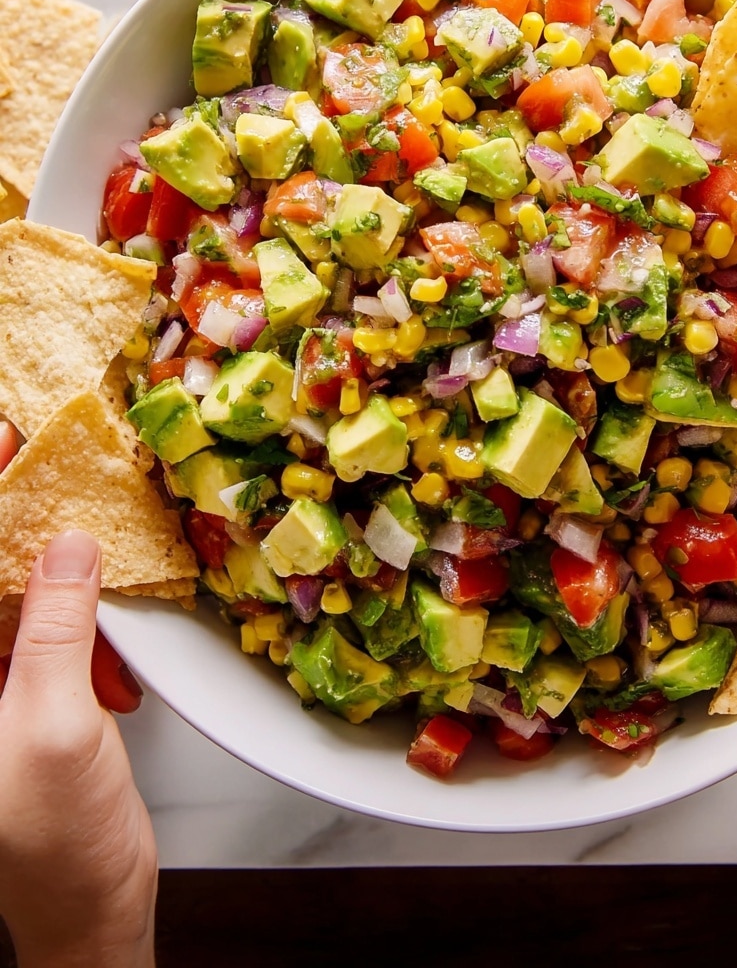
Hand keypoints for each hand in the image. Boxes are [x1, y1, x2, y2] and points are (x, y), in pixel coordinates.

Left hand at [0, 417, 156, 967]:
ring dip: (69, 596)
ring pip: (21, 600)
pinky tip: (111, 667)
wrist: (91, 910)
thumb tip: (65, 546)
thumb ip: (54, 629)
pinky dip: (88, 635)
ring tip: (101, 616)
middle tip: (59, 474)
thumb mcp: (54, 727)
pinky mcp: (27, 697)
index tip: (3, 441)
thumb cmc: (58, 848)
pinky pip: (51, 634)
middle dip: (28, 532)